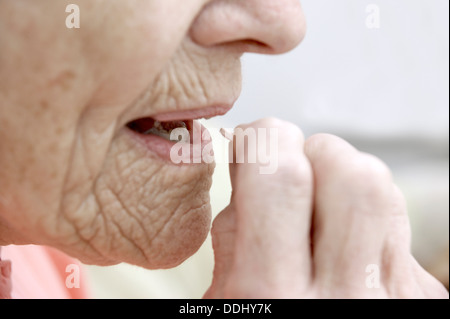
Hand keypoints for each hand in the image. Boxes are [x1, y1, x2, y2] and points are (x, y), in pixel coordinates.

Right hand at [205, 118, 447, 298]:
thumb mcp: (223, 314)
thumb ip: (232, 245)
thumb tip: (247, 189)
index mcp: (273, 300)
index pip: (278, 176)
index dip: (263, 141)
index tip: (254, 144)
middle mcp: (346, 299)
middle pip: (349, 171)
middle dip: (311, 154)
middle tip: (290, 173)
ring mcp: (398, 299)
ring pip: (381, 188)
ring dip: (342, 179)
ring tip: (318, 209)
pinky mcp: (426, 300)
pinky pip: (398, 227)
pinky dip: (366, 220)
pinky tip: (346, 252)